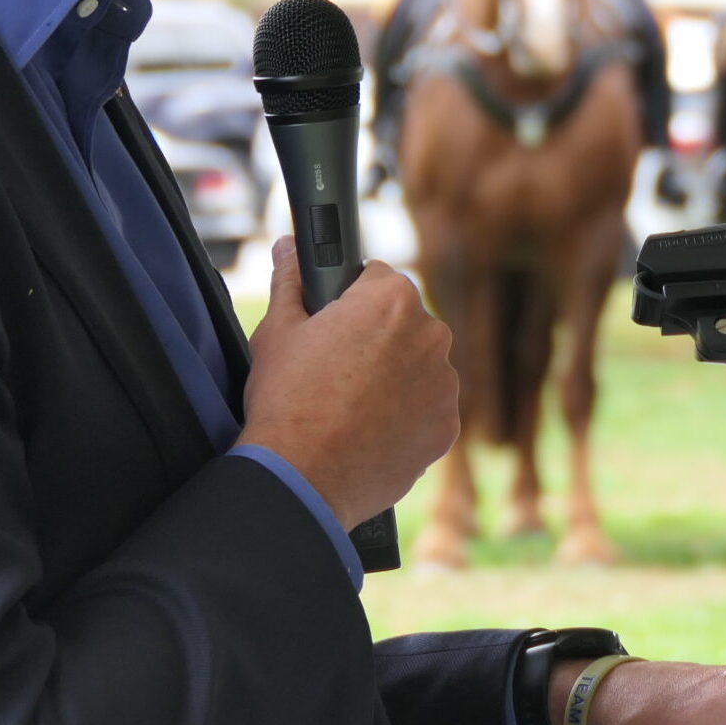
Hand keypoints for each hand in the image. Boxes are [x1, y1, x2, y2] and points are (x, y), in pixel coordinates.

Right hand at [238, 238, 458, 528]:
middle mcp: (431, 334)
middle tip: (335, 369)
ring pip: (418, 366)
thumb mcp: (278, 331)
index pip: (377, 279)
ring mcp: (445, 382)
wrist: (302, 478)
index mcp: (392, 299)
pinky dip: (406, 416)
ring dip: (394, 378)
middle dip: (376, 338)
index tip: (333, 324)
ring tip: (350, 405)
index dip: (350, 300)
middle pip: (403, 323)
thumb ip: (290, 281)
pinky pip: (427, 409)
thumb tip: (289, 246)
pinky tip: (370, 430)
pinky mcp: (447, 426)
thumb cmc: (286, 401)